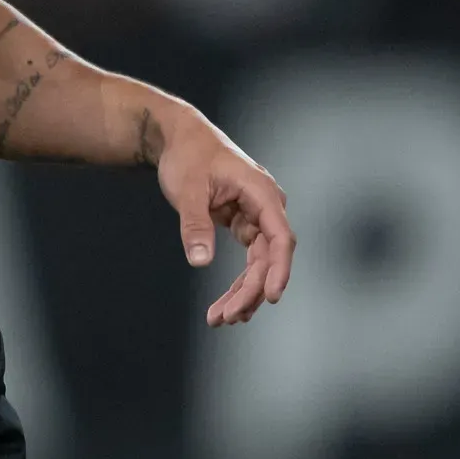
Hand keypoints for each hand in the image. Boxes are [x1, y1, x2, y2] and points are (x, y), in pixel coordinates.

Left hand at [148, 101, 294, 327]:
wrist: (179, 139)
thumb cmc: (186, 157)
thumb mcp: (186, 190)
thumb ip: (195, 225)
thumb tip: (200, 261)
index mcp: (261, 192)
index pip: (280, 237)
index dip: (279, 269)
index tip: (272, 296)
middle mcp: (265, 207)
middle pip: (268, 257)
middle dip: (250, 291)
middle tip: (227, 318)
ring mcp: (256, 217)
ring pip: (259, 263)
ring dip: (243, 293)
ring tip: (220, 319)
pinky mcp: (244, 224)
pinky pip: (249, 260)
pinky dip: (238, 282)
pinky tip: (228, 306)